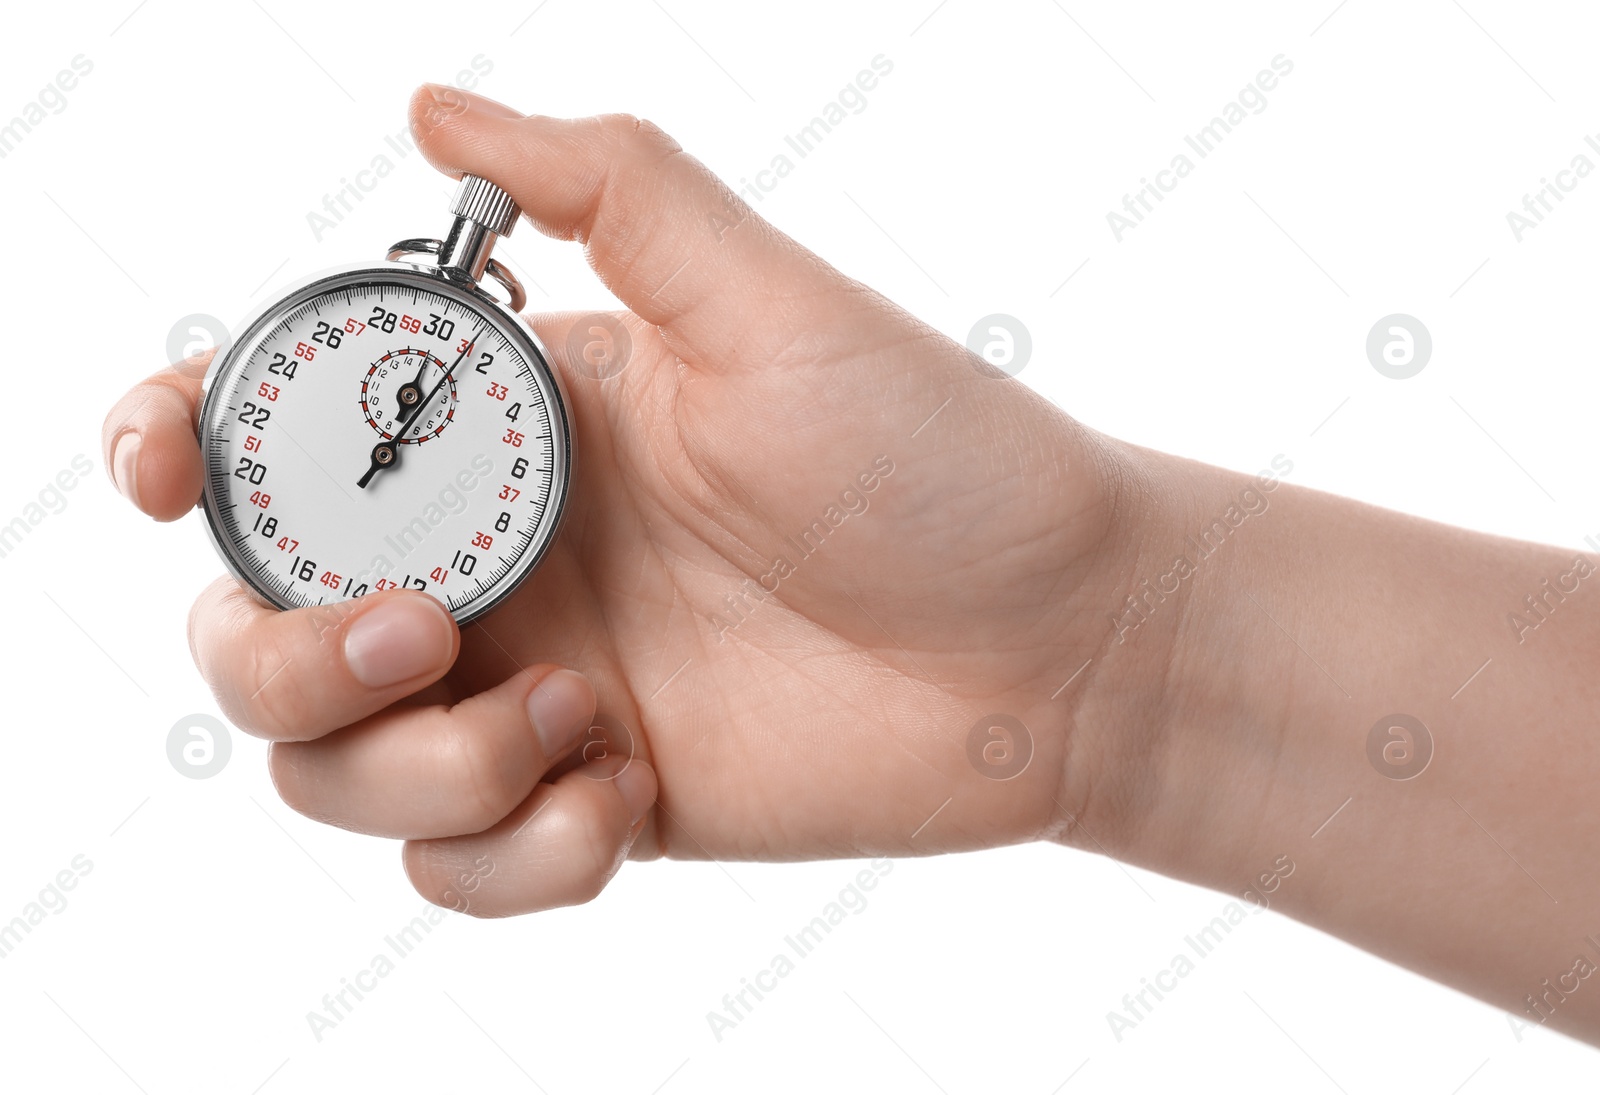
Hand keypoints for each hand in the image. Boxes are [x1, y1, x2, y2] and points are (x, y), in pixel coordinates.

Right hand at [102, 86, 1159, 916]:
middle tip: (432, 631)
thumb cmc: (936, 460)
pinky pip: (455, 865)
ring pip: (333, 769)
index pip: (280, 437)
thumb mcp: (767, 301)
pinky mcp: (590, 804)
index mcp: (511, 433)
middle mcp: (501, 562)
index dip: (177, 448)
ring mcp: (537, 691)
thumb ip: (608, 189)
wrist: (1061, 643)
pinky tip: (627, 797)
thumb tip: (429, 106)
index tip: (162, 466)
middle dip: (289, 650)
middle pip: (260, 627)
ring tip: (585, 723)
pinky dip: (510, 853)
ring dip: (417, 766)